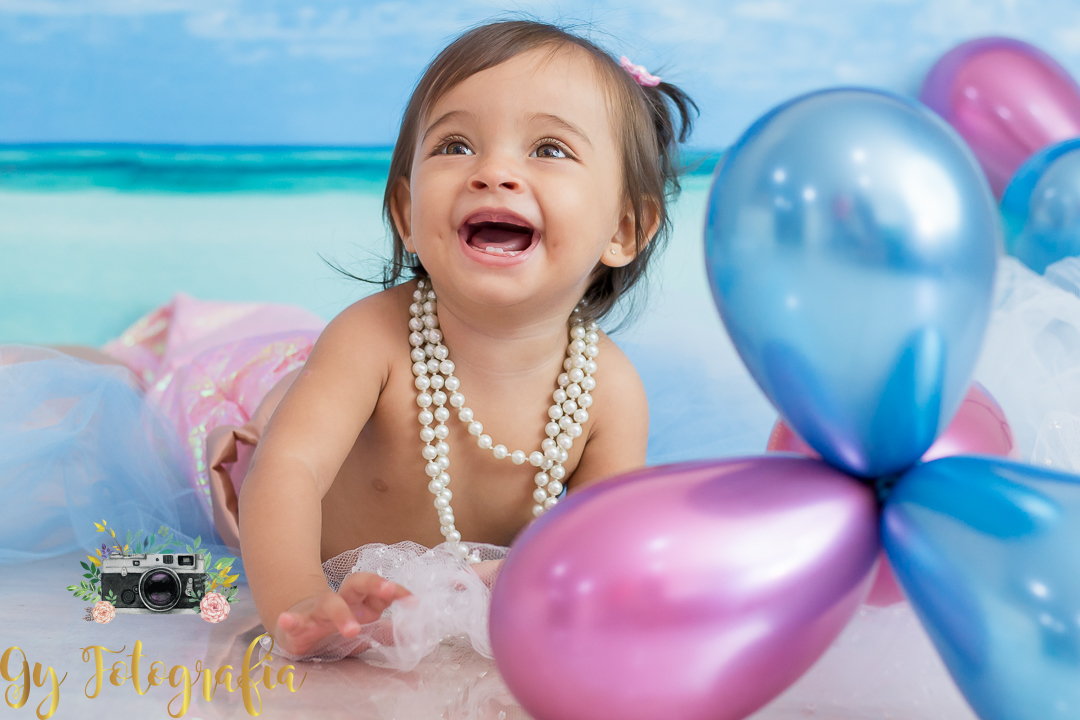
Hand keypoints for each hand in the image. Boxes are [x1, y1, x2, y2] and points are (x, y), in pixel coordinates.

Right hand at [274, 572, 410, 655]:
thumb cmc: (337, 627)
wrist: (299, 625)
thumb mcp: (365, 631)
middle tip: (388, 591)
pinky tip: (287, 619)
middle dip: (374, 584)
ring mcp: (318, 612)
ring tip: (352, 630)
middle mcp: (342, 601)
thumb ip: (388, 633)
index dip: (397, 592)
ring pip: (329, 604)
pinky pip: (294, 621)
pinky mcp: (297, 626)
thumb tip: (416, 635)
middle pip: (357, 584)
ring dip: (340, 614)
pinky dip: (290, 620)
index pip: (380, 591)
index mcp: (361, 602)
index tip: (414, 600)